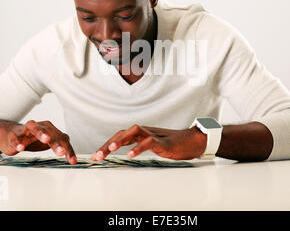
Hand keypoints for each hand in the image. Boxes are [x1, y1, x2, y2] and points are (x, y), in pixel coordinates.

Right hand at [0, 120, 76, 163]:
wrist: (8, 134)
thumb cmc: (31, 139)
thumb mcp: (48, 143)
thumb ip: (61, 147)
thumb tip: (74, 158)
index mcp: (50, 129)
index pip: (62, 139)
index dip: (68, 150)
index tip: (72, 161)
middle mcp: (40, 127)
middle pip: (50, 132)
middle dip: (56, 142)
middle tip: (61, 151)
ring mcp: (26, 130)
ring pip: (34, 128)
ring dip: (41, 133)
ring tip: (46, 140)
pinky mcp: (14, 135)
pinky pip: (16, 138)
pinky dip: (18, 142)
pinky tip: (20, 148)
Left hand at [92, 124, 206, 160]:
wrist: (192, 141)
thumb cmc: (173, 144)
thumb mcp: (152, 146)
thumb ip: (139, 147)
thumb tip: (125, 154)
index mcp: (141, 134)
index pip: (119, 136)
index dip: (106, 145)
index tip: (96, 156)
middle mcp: (145, 132)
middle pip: (122, 133)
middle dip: (108, 144)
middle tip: (98, 155)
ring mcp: (154, 135)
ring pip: (134, 132)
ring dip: (121, 140)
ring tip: (111, 150)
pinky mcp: (163, 142)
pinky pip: (149, 143)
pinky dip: (139, 148)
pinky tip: (131, 155)